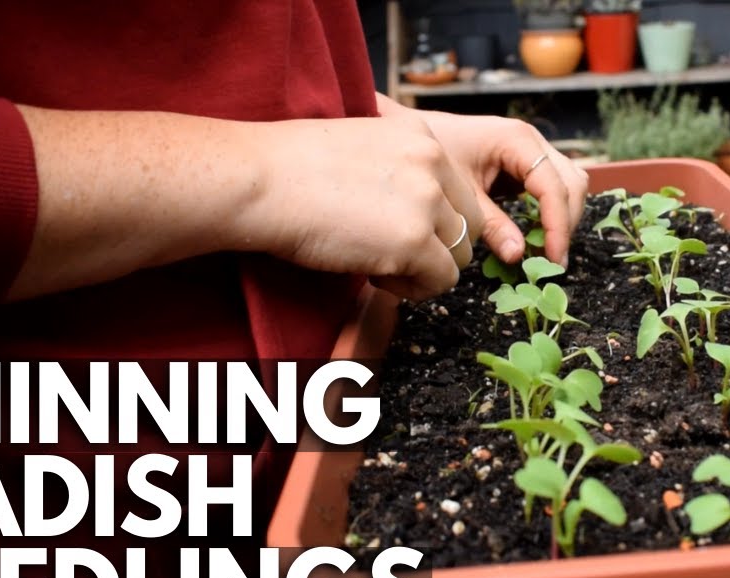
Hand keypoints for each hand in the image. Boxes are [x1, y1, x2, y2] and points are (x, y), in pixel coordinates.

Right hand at [246, 115, 483, 300]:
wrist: (260, 181)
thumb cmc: (288, 168)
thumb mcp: (358, 147)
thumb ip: (395, 169)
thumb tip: (407, 209)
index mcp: (420, 135)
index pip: (458, 188)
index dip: (434, 219)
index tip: (394, 228)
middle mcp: (433, 163)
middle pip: (470, 222)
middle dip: (439, 247)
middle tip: (393, 256)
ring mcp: (427, 202)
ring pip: (460, 255)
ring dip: (426, 270)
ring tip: (381, 268)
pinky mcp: (413, 242)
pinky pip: (442, 280)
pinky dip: (414, 289)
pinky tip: (376, 278)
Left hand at [416, 111, 588, 267]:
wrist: (409, 134)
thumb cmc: (432, 157)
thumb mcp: (460, 195)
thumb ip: (490, 225)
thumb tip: (518, 256)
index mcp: (517, 139)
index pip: (553, 186)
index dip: (557, 225)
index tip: (552, 259)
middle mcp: (532, 141)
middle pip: (572, 184)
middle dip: (565, 224)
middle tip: (550, 263)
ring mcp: (533, 152)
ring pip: (569, 186)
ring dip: (563, 220)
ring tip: (545, 254)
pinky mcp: (527, 165)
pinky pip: (553, 189)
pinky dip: (551, 214)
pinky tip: (536, 239)